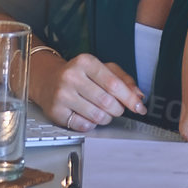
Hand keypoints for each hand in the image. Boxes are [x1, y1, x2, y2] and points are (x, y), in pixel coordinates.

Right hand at [31, 51, 146, 129]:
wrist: (48, 80)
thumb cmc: (79, 75)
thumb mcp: (101, 69)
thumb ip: (122, 79)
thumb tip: (138, 95)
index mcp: (85, 62)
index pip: (113, 83)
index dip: (130, 98)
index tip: (139, 107)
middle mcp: (72, 76)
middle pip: (107, 101)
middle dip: (118, 109)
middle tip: (117, 108)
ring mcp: (63, 94)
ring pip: (97, 116)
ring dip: (106, 118)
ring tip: (102, 111)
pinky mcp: (56, 111)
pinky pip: (84, 125)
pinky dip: (91, 124)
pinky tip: (88, 115)